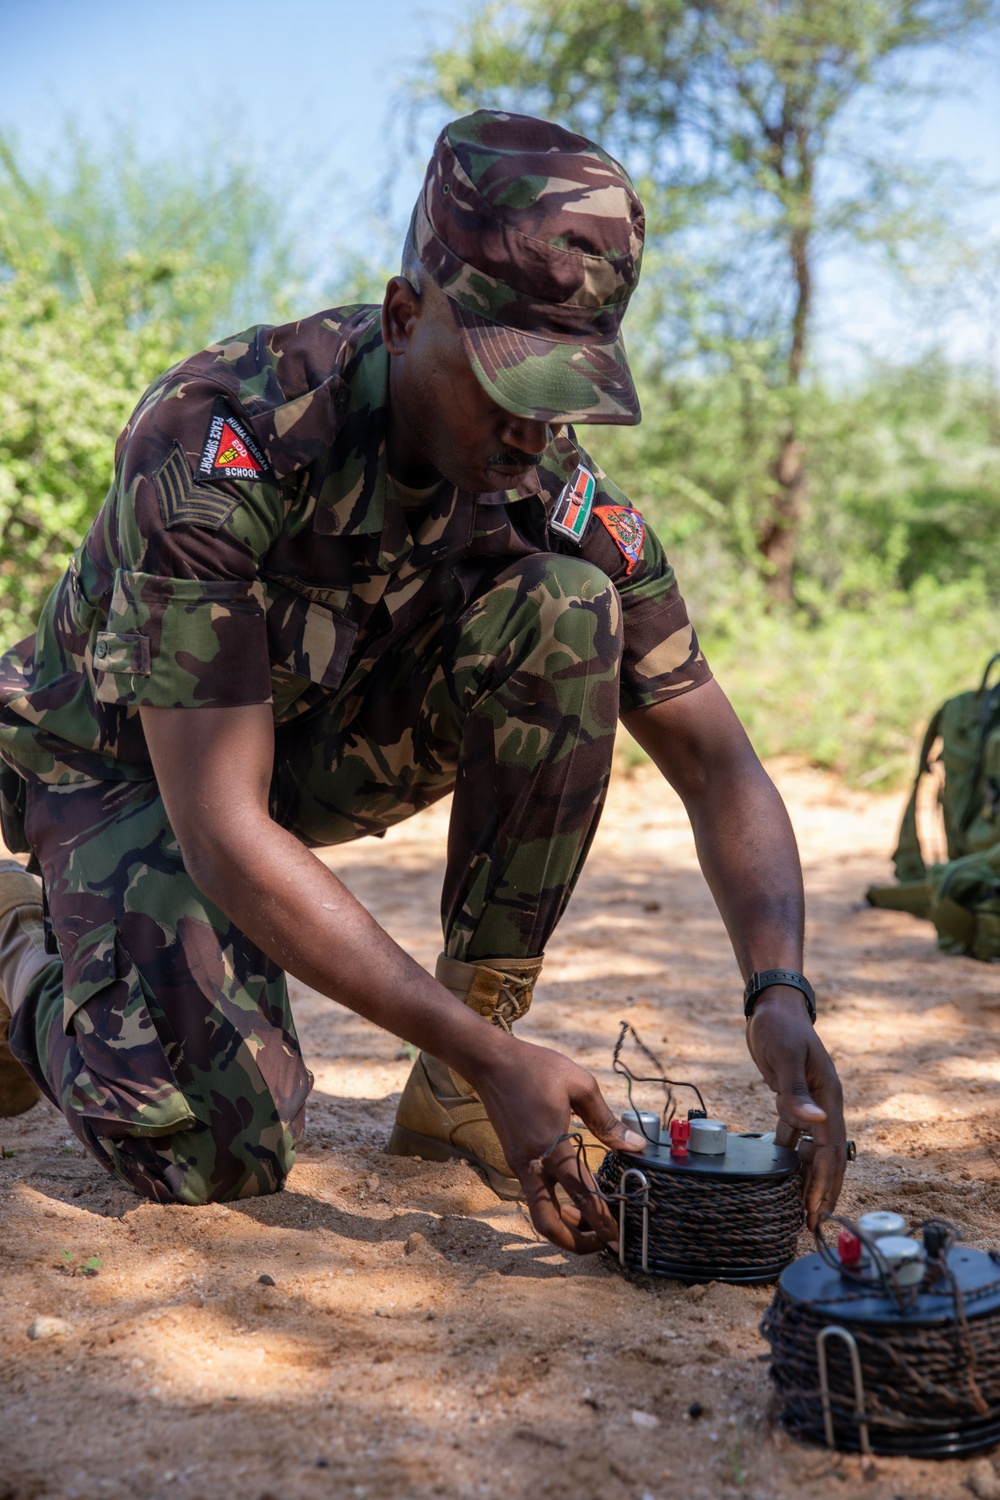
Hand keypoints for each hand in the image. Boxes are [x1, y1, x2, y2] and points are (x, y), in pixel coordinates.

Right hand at [468, 1036, 647, 1253]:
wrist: (490, 1062)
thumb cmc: (536, 1067)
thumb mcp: (579, 1085)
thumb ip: (607, 1121)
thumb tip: (636, 1145)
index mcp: (551, 1146)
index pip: (581, 1194)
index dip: (602, 1220)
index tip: (618, 1239)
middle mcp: (531, 1163)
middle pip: (548, 1223)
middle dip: (575, 1242)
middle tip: (602, 1245)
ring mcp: (519, 1164)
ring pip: (539, 1213)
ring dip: (564, 1226)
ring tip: (591, 1225)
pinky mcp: (514, 1159)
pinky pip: (535, 1193)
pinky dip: (555, 1204)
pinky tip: (573, 1197)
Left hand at [744, 987, 845, 1228]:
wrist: (773, 1006)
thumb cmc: (780, 1028)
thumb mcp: (786, 1058)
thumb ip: (796, 1093)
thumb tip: (815, 1124)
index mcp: (829, 1098)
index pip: (829, 1151)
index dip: (823, 1182)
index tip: (817, 1210)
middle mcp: (824, 1105)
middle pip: (828, 1157)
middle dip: (823, 1190)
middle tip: (814, 1223)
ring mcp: (811, 1104)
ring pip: (813, 1150)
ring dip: (808, 1178)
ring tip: (801, 1208)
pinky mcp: (794, 1101)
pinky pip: (796, 1137)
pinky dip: (792, 1156)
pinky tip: (782, 1174)